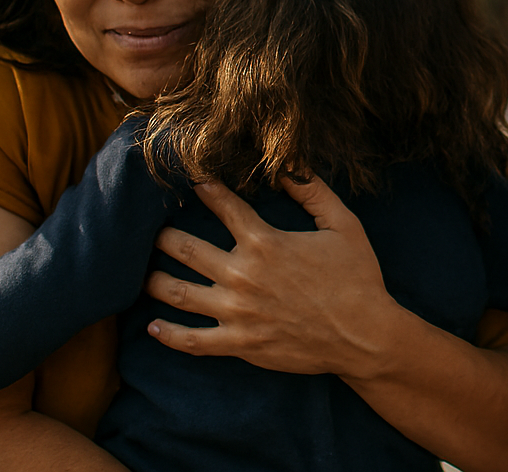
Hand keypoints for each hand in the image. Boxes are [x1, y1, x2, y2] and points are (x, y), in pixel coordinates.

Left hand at [144, 175, 402, 377]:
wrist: (363, 335)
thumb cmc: (357, 277)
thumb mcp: (343, 225)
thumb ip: (313, 192)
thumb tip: (288, 165)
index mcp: (265, 243)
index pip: (224, 207)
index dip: (205, 189)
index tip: (192, 180)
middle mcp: (242, 275)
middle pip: (186, 250)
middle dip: (163, 237)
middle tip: (152, 232)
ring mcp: (237, 312)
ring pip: (179, 294)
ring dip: (155, 281)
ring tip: (144, 275)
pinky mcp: (239, 343)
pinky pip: (193, 341)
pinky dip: (169, 335)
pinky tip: (153, 327)